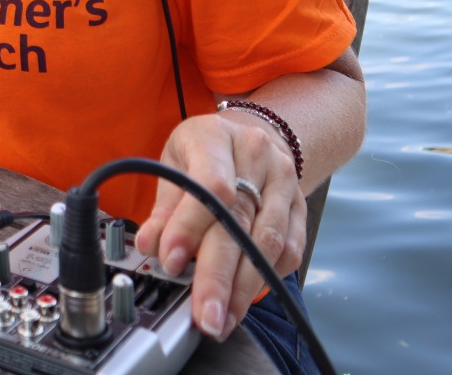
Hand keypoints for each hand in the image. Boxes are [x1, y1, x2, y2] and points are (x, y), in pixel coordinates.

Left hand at [133, 112, 304, 342]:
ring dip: (244, 288)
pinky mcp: (300, 208)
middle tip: (204, 315)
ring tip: (223, 317)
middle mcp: (256, 157)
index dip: (190, 228)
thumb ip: (164, 206)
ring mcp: (284, 183)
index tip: (171, 263)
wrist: (252, 133)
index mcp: (216, 138)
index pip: (210, 187)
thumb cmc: (206, 149)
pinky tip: (246, 297)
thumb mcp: (174, 162)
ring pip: (268, 243)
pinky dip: (267, 278)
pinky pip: (289, 251)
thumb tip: (150, 245)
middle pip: (238, 223)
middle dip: (218, 276)